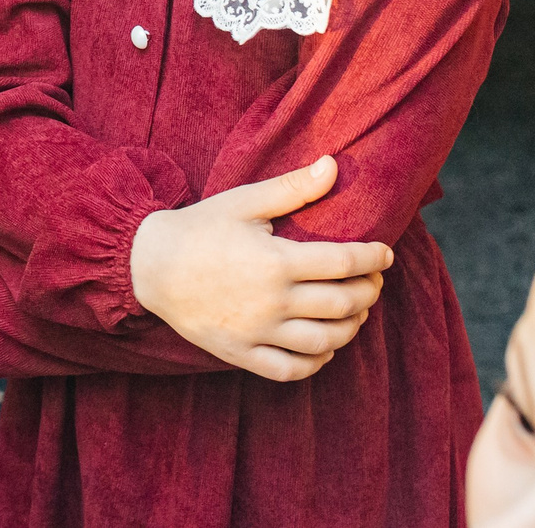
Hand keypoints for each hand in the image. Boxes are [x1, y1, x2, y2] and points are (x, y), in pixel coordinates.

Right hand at [129, 156, 394, 382]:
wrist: (150, 264)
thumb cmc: (200, 228)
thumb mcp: (245, 201)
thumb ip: (293, 188)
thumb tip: (333, 166)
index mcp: (277, 260)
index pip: (344, 263)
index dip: (372, 258)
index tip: (385, 254)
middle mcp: (273, 301)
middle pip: (342, 304)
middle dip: (368, 292)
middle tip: (373, 283)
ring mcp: (257, 331)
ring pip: (324, 342)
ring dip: (350, 328)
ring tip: (355, 314)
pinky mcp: (242, 352)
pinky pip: (290, 369)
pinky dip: (316, 362)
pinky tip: (324, 348)